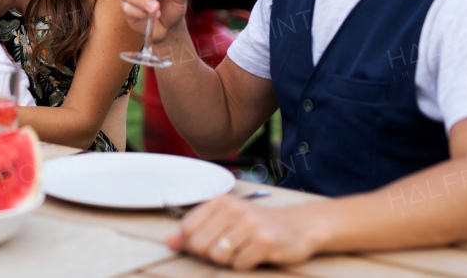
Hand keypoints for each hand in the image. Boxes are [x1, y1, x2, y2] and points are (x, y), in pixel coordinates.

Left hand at [168, 194, 315, 270]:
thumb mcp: (224, 221)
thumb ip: (195, 230)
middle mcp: (233, 209)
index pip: (187, 227)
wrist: (298, 227)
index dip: (192, 243)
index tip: (209, 242)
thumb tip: (168, 241)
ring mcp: (250, 224)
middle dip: (211, 254)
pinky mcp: (265, 242)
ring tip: (244, 250)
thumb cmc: (256, 225)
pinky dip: (245, 265)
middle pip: (200, 245)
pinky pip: (239, 264)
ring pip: (218, 256)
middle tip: (229, 248)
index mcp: (220, 201)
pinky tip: (256, 254)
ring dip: (230, 260)